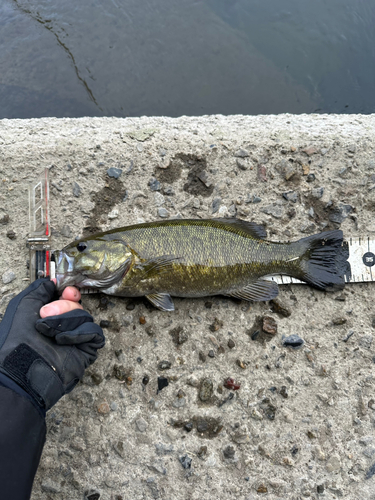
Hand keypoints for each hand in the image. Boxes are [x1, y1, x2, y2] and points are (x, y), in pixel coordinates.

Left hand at [0, 279, 104, 409]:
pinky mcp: (86, 350)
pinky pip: (94, 333)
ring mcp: (76, 339)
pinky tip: (63, 339)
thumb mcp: (24, 305)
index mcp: (50, 316)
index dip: (70, 292)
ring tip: (49, 332)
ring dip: (66, 320)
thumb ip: (39, 289)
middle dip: (64, 305)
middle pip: (78, 305)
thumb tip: (53, 281)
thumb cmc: (17, 338)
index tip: (64, 291)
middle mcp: (64, 326)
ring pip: (86, 317)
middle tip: (46, 313)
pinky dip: (80, 332)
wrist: (22, 366)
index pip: (69, 298)